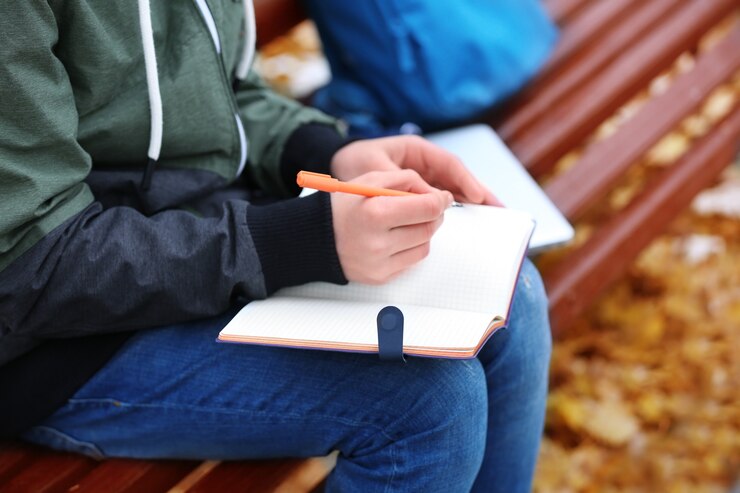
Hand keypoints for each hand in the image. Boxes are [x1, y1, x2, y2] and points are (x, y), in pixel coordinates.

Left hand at [330, 135, 501, 205]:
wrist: (336, 165)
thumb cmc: (354, 162)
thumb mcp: (375, 170)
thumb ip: (400, 183)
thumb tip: (428, 198)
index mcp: (417, 150)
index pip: (449, 165)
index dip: (466, 181)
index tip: (478, 196)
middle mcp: (424, 163)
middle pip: (457, 178)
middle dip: (479, 192)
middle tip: (499, 210)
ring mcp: (422, 177)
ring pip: (452, 189)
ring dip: (471, 202)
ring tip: (491, 216)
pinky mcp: (416, 191)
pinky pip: (439, 199)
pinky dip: (452, 209)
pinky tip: (465, 220)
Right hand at [331, 169, 452, 283]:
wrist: (315, 238)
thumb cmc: (344, 206)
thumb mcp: (370, 179)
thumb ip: (406, 179)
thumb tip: (436, 194)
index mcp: (375, 213)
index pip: (427, 208)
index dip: (441, 200)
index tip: (442, 197)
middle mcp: (378, 242)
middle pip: (428, 228)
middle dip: (434, 216)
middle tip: (427, 208)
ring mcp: (380, 263)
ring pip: (424, 246)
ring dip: (423, 232)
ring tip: (407, 222)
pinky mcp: (381, 277)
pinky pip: (411, 262)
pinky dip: (411, 248)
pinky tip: (396, 239)